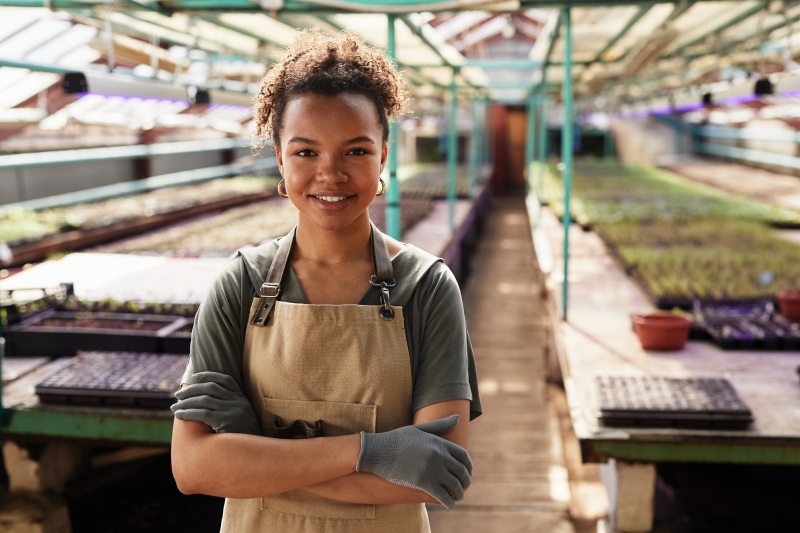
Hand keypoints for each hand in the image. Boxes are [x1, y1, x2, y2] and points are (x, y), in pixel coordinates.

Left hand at [171, 371, 260, 434]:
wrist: (253, 453)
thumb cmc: (243, 437)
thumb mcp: (242, 417)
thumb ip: (230, 407)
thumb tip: (205, 401)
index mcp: (242, 398)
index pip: (225, 380)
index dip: (209, 376)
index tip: (194, 377)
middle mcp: (238, 401)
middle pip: (211, 388)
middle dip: (191, 389)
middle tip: (177, 395)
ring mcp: (233, 410)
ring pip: (204, 400)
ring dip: (185, 403)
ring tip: (174, 407)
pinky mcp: (226, 421)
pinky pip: (202, 413)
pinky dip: (188, 413)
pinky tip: (179, 415)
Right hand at [355, 414, 471, 508]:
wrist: (378, 451)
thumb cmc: (397, 439)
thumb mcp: (420, 429)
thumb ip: (440, 425)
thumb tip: (458, 417)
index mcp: (439, 442)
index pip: (464, 456)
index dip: (469, 466)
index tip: (466, 473)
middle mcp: (439, 455)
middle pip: (462, 472)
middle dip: (465, 482)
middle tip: (463, 487)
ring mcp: (432, 469)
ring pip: (455, 486)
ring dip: (459, 494)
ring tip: (457, 497)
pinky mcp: (423, 483)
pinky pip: (443, 496)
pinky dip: (449, 502)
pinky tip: (449, 504)